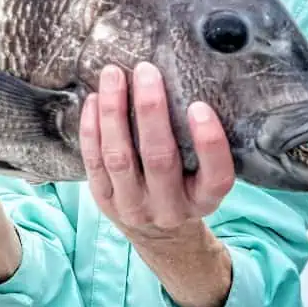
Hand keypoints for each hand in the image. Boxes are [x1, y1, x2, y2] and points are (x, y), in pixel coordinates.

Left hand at [79, 62, 235, 239]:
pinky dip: (92, 128)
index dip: (209, 143)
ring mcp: (134, 206)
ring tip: (113, 76)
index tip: (199, 106)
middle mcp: (169, 207)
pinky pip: (94, 162)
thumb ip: (200, 143)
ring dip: (114, 112)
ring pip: (119, 157)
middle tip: (146, 71)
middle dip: (151, 110)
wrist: (160, 235)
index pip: (216, 176)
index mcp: (204, 200)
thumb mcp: (204, 176)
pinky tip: (94, 100)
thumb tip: (187, 79)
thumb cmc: (187, 188)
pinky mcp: (105, 201)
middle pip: (159, 158)